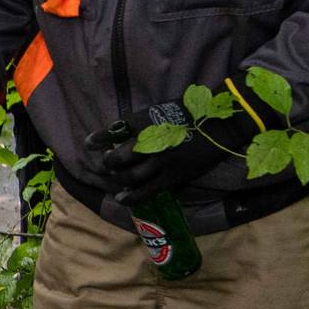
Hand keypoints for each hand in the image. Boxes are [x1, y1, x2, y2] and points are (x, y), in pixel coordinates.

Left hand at [94, 95, 261, 198]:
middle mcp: (151, 141)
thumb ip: (142, 123)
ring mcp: (162, 160)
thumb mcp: (161, 110)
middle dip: (109, 163)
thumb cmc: (191, 113)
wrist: (219, 123)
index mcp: (146, 121)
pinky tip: (122, 197)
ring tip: (116, 178)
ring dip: (119, 178)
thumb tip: (123, 134)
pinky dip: (131, 195)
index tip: (89, 143)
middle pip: (119, 158)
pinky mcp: (173, 175)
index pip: (114, 130)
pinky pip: (147, 190)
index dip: (98, 138)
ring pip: (130, 176)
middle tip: (107, 164)